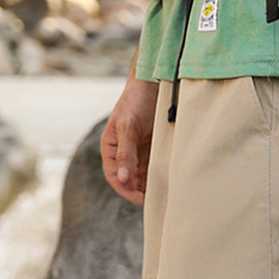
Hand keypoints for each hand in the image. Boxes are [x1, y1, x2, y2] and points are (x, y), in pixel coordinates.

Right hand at [100, 76, 159, 203]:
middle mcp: (124, 150)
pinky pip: (154, 163)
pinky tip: (168, 176)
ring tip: (163, 190)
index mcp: (111, 147)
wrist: (154, 79)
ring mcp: (138, 147)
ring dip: (150, 182)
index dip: (125, 188)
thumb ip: (125, 152)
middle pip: (129, 177)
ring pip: (143, 172)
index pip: (114, 175)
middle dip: (139, 189)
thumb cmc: (136, 100)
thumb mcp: (128, 126)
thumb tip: (122, 179)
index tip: (139, 198)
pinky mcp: (152, 143)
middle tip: (155, 198)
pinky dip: (159, 171)